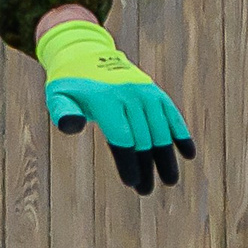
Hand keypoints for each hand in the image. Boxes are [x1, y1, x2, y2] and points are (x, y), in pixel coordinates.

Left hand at [34, 19, 195, 194]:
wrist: (87, 56)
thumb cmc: (70, 86)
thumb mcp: (58, 97)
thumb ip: (63, 112)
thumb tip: (72, 126)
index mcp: (106, 100)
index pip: (122, 137)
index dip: (128, 161)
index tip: (133, 183)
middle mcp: (130, 94)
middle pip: (142, 138)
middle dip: (145, 167)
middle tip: (146, 191)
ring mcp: (145, 92)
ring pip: (159, 129)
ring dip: (166, 157)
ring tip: (170, 181)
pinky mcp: (154, 92)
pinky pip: (171, 114)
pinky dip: (180, 133)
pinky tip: (189, 154)